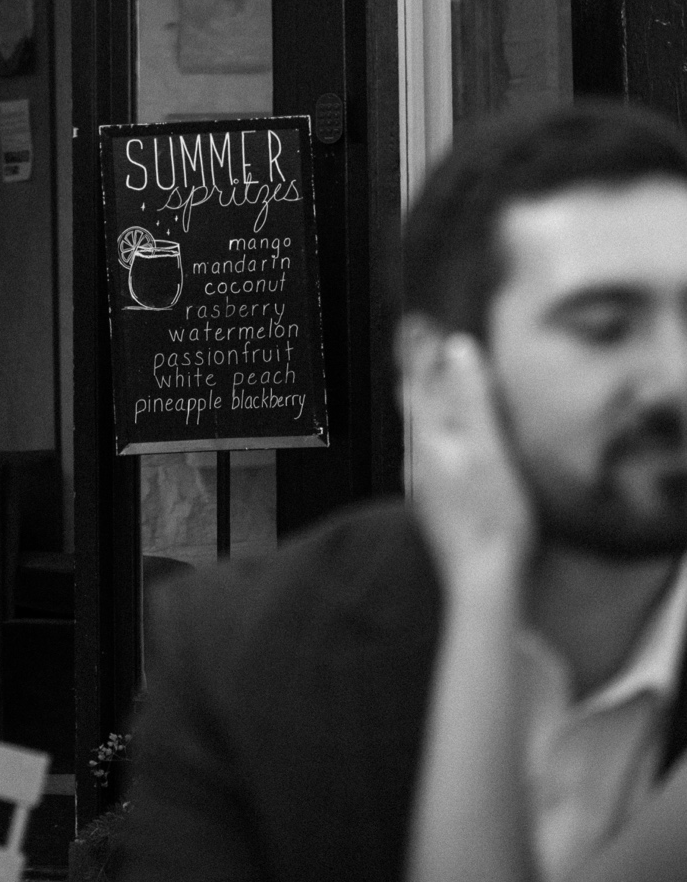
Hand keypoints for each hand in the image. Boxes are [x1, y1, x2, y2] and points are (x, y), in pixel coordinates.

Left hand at [403, 328, 533, 590]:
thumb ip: (472, 399)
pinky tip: (455, 447)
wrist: (483, 582)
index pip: (415, 382)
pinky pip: (432, 458)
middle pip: (414, 407)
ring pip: (421, 434)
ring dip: (432, 407)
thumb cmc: (493, 514)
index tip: (416, 324)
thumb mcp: (489, 449)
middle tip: (426, 347)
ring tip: (443, 389)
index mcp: (426, 439)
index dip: (417, 353)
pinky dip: (441, 437)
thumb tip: (458, 347)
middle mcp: (415, 460)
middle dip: (421, 377)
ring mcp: (423, 487)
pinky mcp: (435, 507)